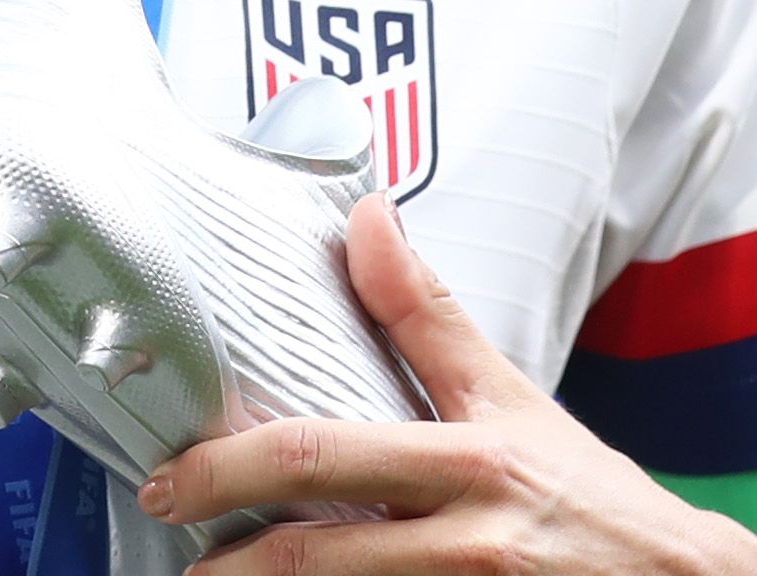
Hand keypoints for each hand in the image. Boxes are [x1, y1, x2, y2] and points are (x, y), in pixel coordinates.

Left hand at [148, 199, 756, 575]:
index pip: (325, 455)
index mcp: (470, 459)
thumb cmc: (588, 495)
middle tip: (168, 535)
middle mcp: (468, 537)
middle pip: (315, 553)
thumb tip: (365, 214)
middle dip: (225, 561)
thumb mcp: (512, 398)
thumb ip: (427, 317)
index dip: (231, 466)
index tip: (170, 474)